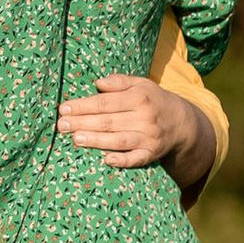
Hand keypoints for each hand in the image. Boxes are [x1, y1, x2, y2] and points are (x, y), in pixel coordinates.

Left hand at [57, 76, 199, 172]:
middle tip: (61, 126)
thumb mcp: (141, 84)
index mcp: (139, 98)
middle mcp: (145, 118)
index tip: (64, 109)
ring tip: (75, 139)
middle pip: (108, 122)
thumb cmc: (153, 100)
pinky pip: (136, 159)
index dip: (83, 106)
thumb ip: (119, 81)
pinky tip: (106, 160)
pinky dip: (122, 161)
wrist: (182, 123)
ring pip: (119, 140)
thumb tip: (98, 83)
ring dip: (96, 141)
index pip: (105, 103)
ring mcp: (149, 138)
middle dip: (83, 123)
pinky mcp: (153, 155)